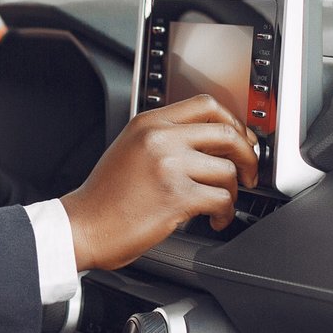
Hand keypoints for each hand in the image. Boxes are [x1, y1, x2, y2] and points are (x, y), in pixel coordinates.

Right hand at [61, 95, 258, 270]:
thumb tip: (209, 145)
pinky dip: (225, 213)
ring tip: (220, 204)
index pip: (206, 105)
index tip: (241, 139)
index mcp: (148, 124)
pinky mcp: (177, 196)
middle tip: (249, 172)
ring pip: (227, 170)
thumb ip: (163, 139)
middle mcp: (159, 139)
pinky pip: (222, 199)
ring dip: (233, 192)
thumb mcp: (130, 150)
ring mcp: (169, 166)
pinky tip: (214, 219)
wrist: (83, 226)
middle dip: (247, 155)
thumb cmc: (105, 198)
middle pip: (226, 133)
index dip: (233, 122)